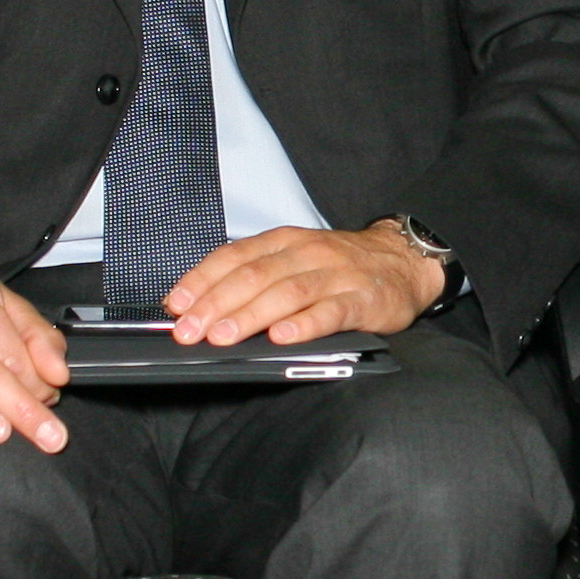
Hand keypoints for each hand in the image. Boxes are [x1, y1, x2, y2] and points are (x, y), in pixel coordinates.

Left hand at [162, 221, 445, 345]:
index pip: (234, 257)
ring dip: (251, 316)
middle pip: (254, 276)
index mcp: (284, 241)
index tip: (175, 305)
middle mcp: (307, 253)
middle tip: (189, 331)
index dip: (202, 280)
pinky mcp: (363, 300)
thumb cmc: (341, 266)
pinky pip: (331, 312)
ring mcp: (336, 275)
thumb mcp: (296, 258)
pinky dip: (305, 324)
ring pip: (287, 293)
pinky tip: (283, 337)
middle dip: (216, 304)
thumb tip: (203, 306)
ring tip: (223, 337)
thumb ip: (256, 276)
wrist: (404, 260)